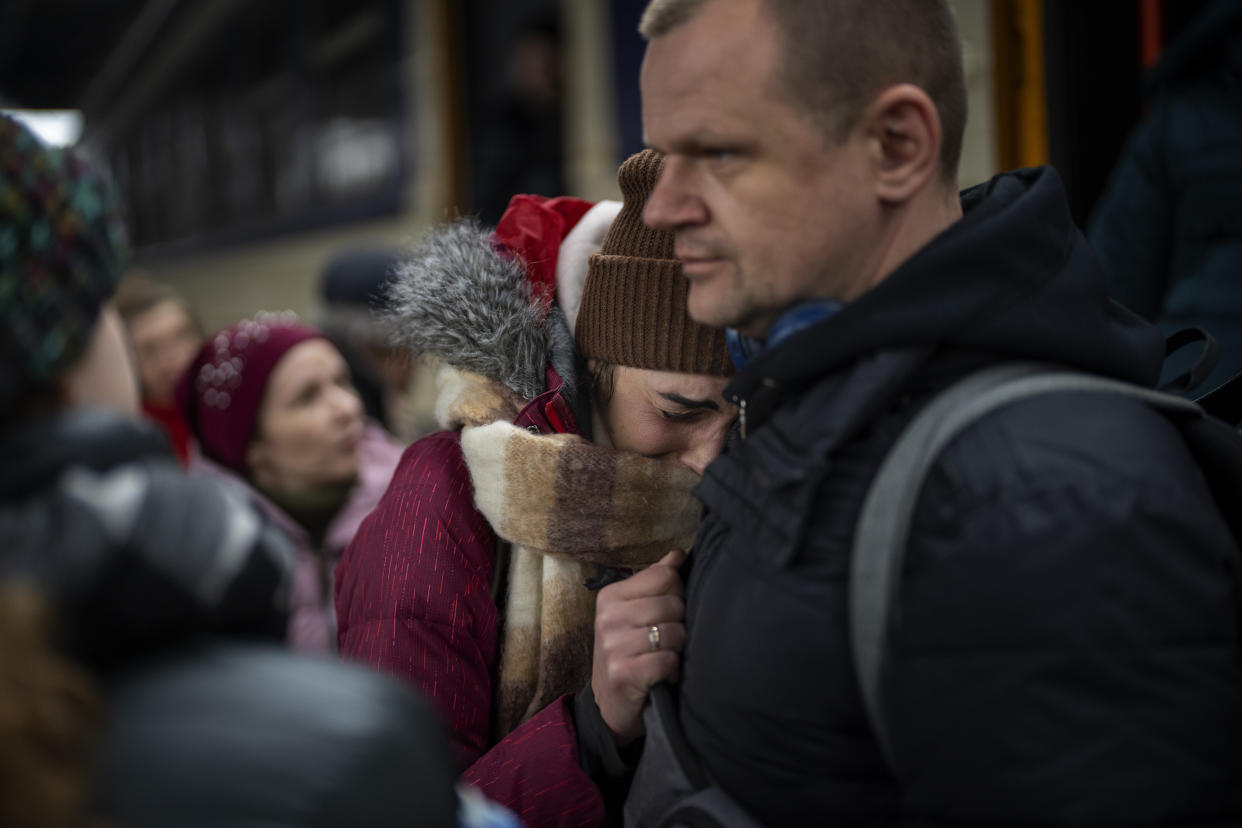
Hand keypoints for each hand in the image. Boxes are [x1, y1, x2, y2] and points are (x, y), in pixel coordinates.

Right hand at [591, 548, 686, 747]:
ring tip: (661, 657)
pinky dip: (672, 671)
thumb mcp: (634, 613)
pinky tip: (660, 676)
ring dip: (676, 650)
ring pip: (674, 632)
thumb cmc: (628, 653)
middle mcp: (608, 618)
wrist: (609, 706)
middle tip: (663, 641)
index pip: (664, 577)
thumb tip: (678, 554)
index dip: (676, 594)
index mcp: (610, 597)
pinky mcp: (623, 674)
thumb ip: (656, 582)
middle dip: (678, 625)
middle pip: (673, 604)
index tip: (665, 613)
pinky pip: (669, 661)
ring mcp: (613, 646)